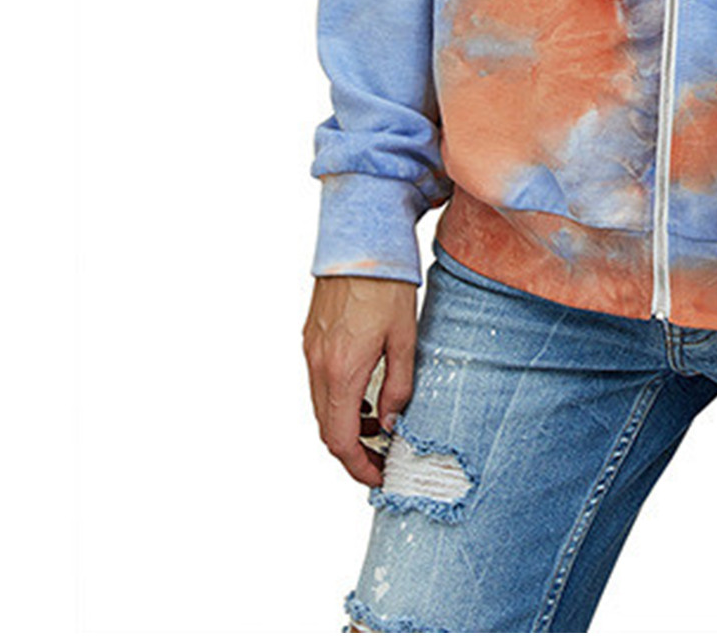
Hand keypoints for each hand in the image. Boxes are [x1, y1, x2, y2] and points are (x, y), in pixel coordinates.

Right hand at [303, 274, 418, 486]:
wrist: (359, 239)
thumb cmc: (388, 284)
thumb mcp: (406, 338)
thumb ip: (400, 385)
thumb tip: (392, 423)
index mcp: (343, 370)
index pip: (341, 439)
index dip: (358, 466)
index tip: (379, 476)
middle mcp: (319, 365)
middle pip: (327, 428)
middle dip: (353, 451)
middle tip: (382, 458)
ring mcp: (310, 351)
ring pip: (321, 407)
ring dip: (346, 424)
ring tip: (381, 425)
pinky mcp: (311, 338)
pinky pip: (319, 383)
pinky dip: (339, 399)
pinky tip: (366, 393)